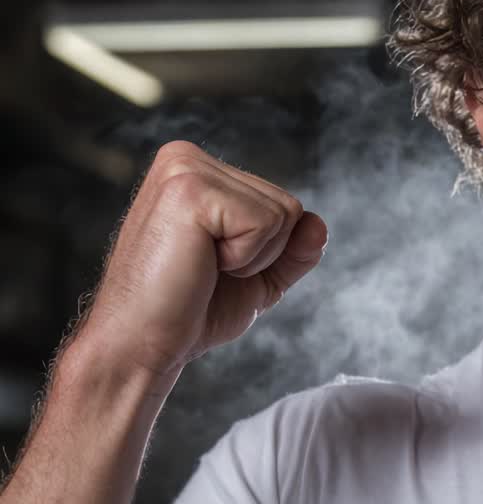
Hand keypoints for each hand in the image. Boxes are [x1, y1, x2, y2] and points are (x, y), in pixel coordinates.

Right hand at [77, 140, 327, 378]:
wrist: (141, 345)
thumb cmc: (190, 312)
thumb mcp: (257, 277)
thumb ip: (294, 250)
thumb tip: (319, 224)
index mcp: (196, 170)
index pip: (281, 202)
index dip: (264, 250)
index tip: (212, 267)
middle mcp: (186, 157)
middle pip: (288, 205)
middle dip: (261, 253)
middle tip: (205, 271)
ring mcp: (185, 169)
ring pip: (283, 213)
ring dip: (251, 257)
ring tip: (200, 266)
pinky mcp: (189, 190)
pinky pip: (266, 223)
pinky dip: (244, 258)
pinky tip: (198, 263)